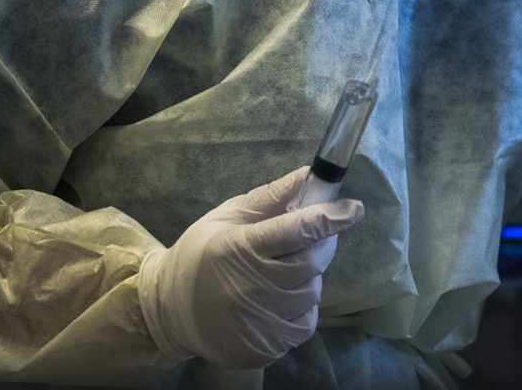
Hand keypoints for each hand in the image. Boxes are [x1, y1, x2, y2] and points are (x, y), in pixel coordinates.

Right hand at [138, 167, 363, 369]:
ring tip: (282, 272)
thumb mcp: (226, 218)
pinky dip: (301, 307)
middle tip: (312, 237)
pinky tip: (280, 299)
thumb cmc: (198, 256)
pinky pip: (305, 323)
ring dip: (308, 278)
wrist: (168, 311)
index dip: (330, 218)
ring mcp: (261, 322)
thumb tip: (308, 175)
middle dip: (321, 245)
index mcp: (241, 248)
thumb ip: (269, 199)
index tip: (353, 209)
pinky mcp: (266, 347)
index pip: (297, 230)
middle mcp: (253, 287)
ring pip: (312, 292)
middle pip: (312, 262)